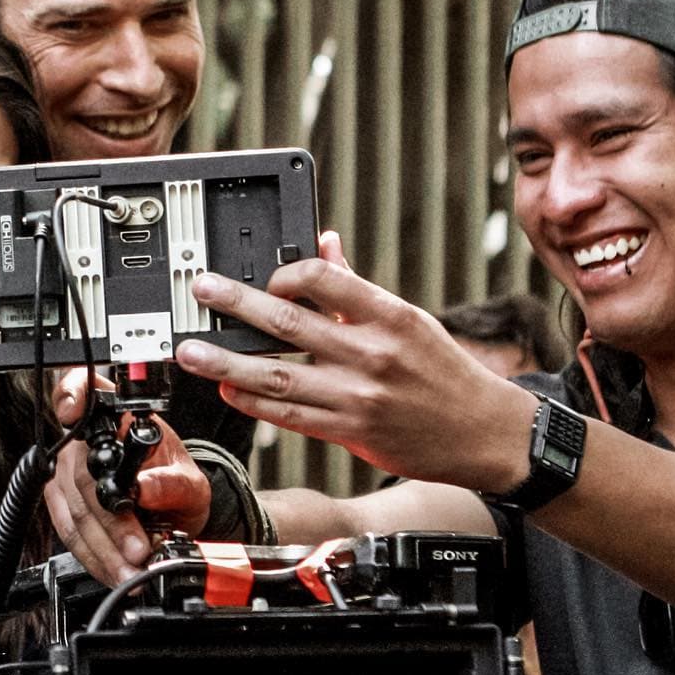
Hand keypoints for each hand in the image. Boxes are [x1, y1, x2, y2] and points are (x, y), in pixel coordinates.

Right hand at [45, 369, 211, 585]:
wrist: (174, 510)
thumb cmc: (176, 483)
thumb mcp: (191, 482)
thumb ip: (173, 483)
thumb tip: (146, 489)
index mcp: (119, 417)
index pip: (85, 388)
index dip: (72, 393)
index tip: (73, 410)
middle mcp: (86, 441)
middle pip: (83, 475)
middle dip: (112, 521)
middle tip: (138, 547)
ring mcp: (68, 472)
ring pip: (75, 511)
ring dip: (104, 548)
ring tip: (131, 567)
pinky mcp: (62, 504)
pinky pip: (70, 534)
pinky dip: (95, 557)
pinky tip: (115, 569)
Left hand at [173, 237, 534, 492]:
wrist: (484, 433)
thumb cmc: (443, 369)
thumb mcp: (408, 318)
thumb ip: (356, 285)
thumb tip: (324, 241)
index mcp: (388, 314)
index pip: (325, 278)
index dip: (286, 273)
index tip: (268, 277)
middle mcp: (371, 352)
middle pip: (289, 324)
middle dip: (236, 305)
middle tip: (202, 290)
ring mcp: (358, 395)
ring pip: (277, 376)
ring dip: (227, 363)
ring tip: (191, 351)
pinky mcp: (350, 430)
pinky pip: (289, 415)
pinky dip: (253, 403)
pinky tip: (227, 390)